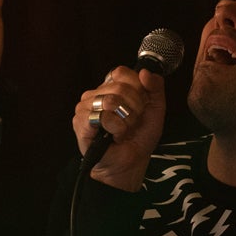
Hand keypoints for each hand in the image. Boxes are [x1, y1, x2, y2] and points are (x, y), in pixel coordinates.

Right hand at [72, 65, 167, 190]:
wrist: (130, 163)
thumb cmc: (138, 137)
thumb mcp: (155, 109)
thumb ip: (155, 87)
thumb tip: (145, 72)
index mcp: (111, 87)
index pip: (121, 72)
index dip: (137, 88)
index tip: (141, 106)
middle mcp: (95, 94)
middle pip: (119, 87)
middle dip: (135, 108)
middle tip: (133, 122)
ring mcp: (85, 107)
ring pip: (111, 101)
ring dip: (126, 120)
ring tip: (123, 130)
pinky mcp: (80, 122)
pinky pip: (103, 117)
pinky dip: (116, 128)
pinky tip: (114, 136)